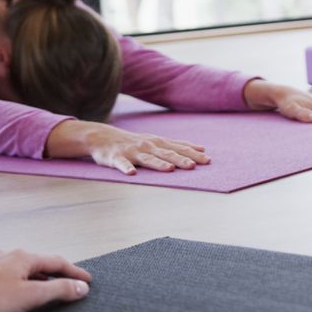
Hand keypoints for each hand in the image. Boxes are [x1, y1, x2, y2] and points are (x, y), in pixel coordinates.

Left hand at [0, 250, 90, 311]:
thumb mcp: (30, 297)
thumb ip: (58, 290)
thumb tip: (81, 287)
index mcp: (23, 256)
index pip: (58, 261)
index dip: (75, 273)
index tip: (88, 281)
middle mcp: (8, 255)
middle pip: (40, 263)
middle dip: (57, 275)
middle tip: (70, 285)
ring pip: (21, 269)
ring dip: (37, 279)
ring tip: (45, 291)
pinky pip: (6, 276)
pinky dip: (18, 283)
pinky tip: (14, 294)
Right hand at [46, 120, 208, 174]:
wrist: (103, 137)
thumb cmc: (135, 141)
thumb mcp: (157, 141)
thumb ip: (178, 145)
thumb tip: (202, 148)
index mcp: (159, 143)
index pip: (179, 148)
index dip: (193, 154)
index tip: (207, 160)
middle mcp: (148, 145)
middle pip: (166, 153)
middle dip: (180, 159)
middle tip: (194, 166)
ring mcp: (132, 151)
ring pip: (148, 158)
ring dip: (158, 164)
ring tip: (169, 169)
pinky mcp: (116, 158)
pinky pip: (121, 164)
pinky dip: (126, 168)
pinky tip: (132, 173)